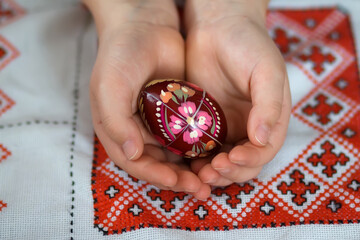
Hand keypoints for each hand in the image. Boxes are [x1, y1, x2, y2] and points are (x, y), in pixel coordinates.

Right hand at [84, 0, 210, 198]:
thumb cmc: (120, 55)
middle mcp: (137, 131)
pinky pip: (189, 136)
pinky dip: (200, 148)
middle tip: (200, 188)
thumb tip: (133, 154)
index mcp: (117, 129)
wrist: (145, 25)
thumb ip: (115, 121)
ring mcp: (158, 123)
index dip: (155, 176)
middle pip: (158, 164)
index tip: (177, 181)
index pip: (135, 163)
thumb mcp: (109, 86)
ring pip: (176, 154)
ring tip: (211, 178)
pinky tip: (215, 155)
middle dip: (177, 179)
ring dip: (192, 168)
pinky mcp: (177, 113)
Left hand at [185, 0, 290, 185]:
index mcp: (269, 119)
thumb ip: (269, 105)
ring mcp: (224, 126)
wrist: (218, 26)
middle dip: (228, 172)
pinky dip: (194, 159)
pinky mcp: (203, 122)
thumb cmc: (248, 44)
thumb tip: (263, 139)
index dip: (249, 161)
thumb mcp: (266, 70)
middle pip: (242, 164)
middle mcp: (248, 127)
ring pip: (220, 160)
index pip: (263, 151)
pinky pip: (199, 147)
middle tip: (209, 172)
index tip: (231, 158)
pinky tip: (184, 161)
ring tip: (197, 173)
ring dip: (210, 171)